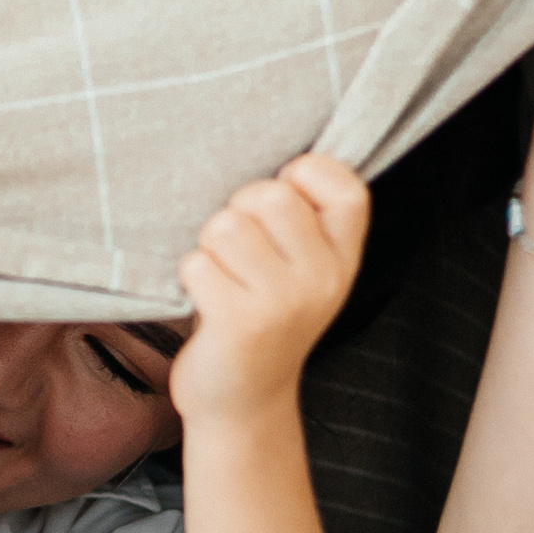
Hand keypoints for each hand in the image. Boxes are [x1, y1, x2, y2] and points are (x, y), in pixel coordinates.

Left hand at [170, 154, 369, 427]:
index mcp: (343, 256)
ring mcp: (286, 302)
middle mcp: (324, 277)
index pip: (344, 184)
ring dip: (208, 248)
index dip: (305, 174)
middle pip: (269, 195)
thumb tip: (258, 130)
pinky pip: (197, 264)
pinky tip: (206, 305)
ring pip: (225, 226)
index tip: (284, 198)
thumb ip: (300, 215)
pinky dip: (190, 279)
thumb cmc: (260, 315)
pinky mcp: (242, 323)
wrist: (244, 402)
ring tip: (222, 279)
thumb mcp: (299, 267)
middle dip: (238, 211)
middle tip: (238, 252)